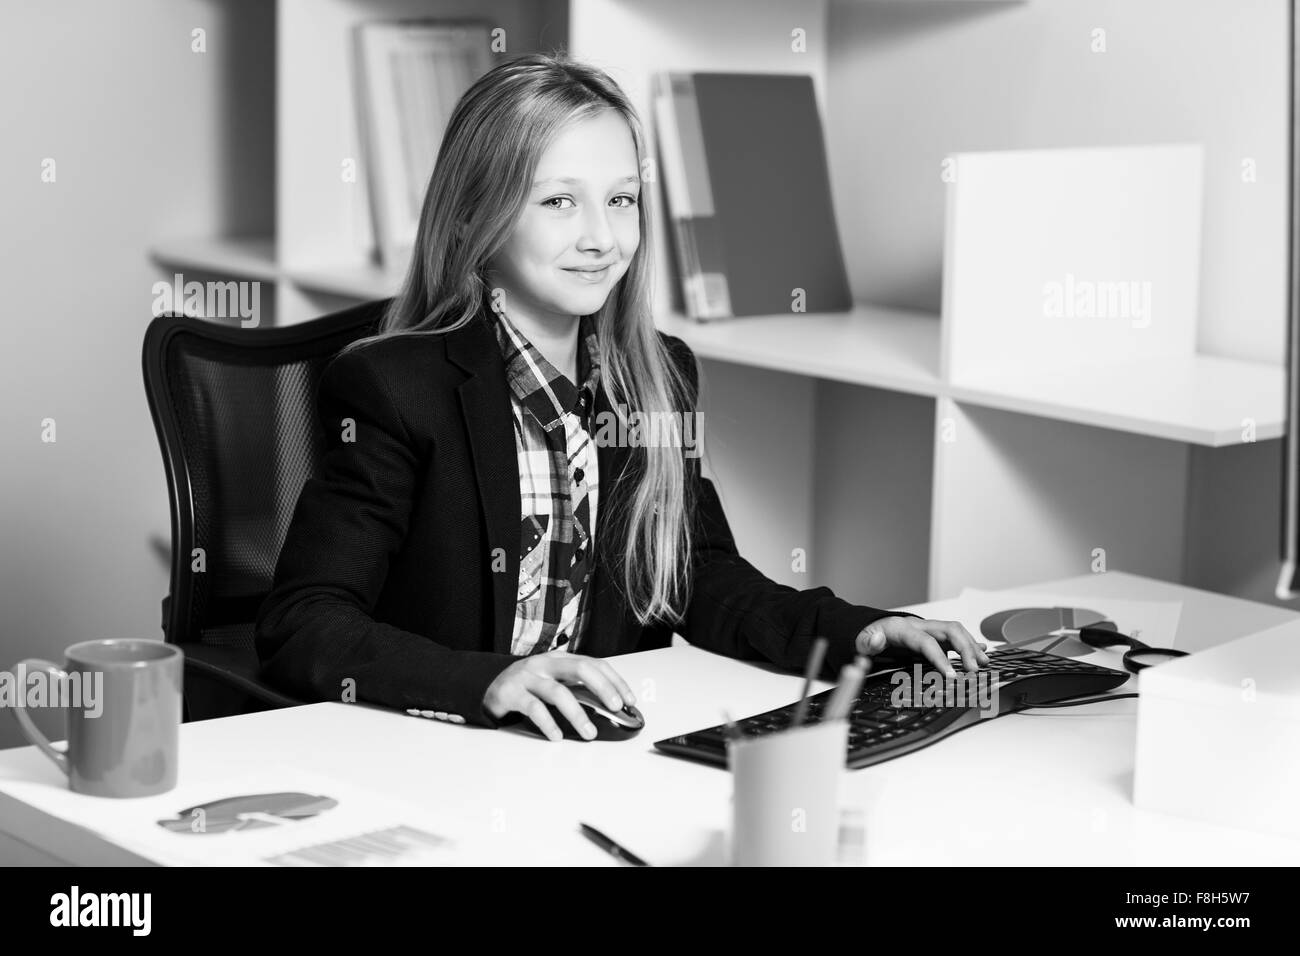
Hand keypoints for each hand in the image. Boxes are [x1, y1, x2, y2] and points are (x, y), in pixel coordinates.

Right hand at [483, 650, 636, 741]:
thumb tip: (609, 708)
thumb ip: (577, 689)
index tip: (628, 700)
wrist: (489, 686)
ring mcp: (527, 677)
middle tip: (615, 708)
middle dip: (602, 688)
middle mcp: (545, 664)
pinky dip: (548, 723)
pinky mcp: (511, 693)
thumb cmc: (528, 686)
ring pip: (558, 692)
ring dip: (577, 714)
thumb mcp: (554, 680)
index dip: (614, 681)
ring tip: (589, 733)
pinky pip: (533, 708)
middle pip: (580, 669)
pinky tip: (557, 735)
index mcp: (560, 659)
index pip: (594, 664)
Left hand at [856, 616, 989, 676]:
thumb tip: (876, 640)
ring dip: (972, 646)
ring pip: (956, 632)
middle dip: (965, 649)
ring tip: (984, 663)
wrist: (871, 627)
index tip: (951, 675)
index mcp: (903, 628)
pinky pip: (955, 636)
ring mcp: (929, 628)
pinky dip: (970, 643)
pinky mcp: (934, 634)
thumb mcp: (862, 641)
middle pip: (949, 631)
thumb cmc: (869, 636)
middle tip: (974, 670)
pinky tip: (982, 651)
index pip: (927, 641)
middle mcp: (920, 625)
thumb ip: (868, 643)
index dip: (940, 658)